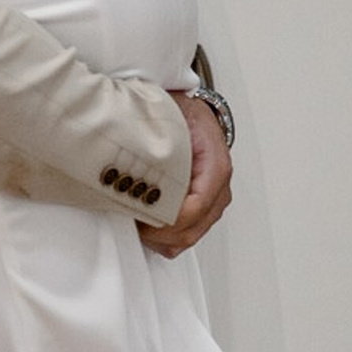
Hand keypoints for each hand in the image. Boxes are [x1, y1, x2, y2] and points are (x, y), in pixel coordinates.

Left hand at [143, 92, 232, 255]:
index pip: (195, 207)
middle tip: (132, 221)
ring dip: (161, 237)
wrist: (193, 113)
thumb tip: (133, 164)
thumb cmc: (185, 116)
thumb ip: (159, 145)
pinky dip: (166, 237)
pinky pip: (187, 233)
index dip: (167, 219)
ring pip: (189, 236)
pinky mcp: (204, 207)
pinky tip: (149, 225)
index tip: (142, 218)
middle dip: (159, 233)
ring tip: (137, 223)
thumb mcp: (173, 120)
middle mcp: (218, 187)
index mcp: (216, 166)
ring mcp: (213, 200)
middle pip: (192, 229)